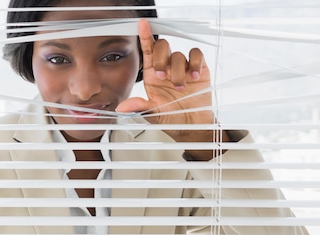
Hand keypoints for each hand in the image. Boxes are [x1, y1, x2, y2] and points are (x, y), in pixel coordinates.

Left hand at [117, 19, 225, 158]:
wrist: (190, 124)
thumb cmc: (171, 117)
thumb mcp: (152, 113)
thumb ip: (139, 107)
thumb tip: (121, 107)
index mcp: (152, 75)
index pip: (147, 51)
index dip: (145, 36)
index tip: (142, 25)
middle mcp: (166, 68)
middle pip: (162, 47)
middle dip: (160, 59)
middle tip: (163, 77)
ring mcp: (182, 67)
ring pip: (178, 54)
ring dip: (177, 71)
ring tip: (180, 88)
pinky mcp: (198, 69)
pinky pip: (196, 55)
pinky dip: (194, 64)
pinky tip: (193, 77)